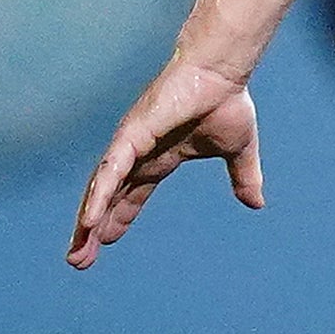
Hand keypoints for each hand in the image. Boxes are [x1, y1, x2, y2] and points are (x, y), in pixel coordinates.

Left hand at [67, 56, 259, 264]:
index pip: (132, 193)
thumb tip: (257, 204)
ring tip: (76, 253)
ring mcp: (129, 147)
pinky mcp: (129, 137)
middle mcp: (136, 154)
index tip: (108, 239)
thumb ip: (243, 177)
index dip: (120, 216)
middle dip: (92, 230)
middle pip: (108, 198)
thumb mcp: (239, 150)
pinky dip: (96, 198)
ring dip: (86, 223)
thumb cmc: (227, 100)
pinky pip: (108, 174)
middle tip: (78, 261)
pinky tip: (87, 222)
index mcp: (159, 158)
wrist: (222, 72)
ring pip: (100, 191)